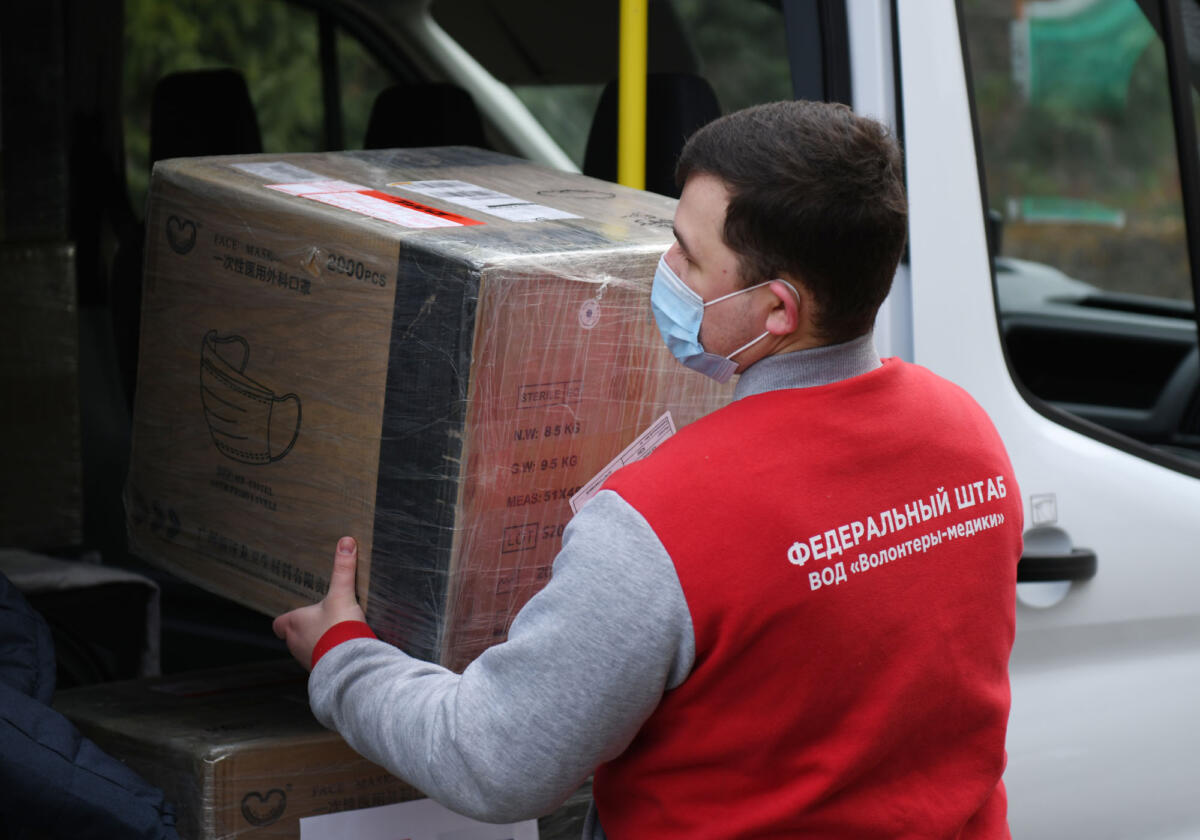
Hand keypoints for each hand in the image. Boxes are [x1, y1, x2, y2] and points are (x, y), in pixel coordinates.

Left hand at [273, 536, 366, 669]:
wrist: (350, 662)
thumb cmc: (339, 628)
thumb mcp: (342, 594)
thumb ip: (343, 569)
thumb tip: (346, 542)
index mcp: (294, 624)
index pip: (279, 623)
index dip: (286, 619)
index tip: (296, 615)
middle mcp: (296, 643)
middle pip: (293, 636)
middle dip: (306, 629)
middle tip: (321, 620)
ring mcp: (307, 659)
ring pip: (306, 649)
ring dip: (317, 643)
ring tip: (334, 634)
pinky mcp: (322, 670)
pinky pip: (321, 661)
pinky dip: (329, 655)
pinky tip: (343, 648)